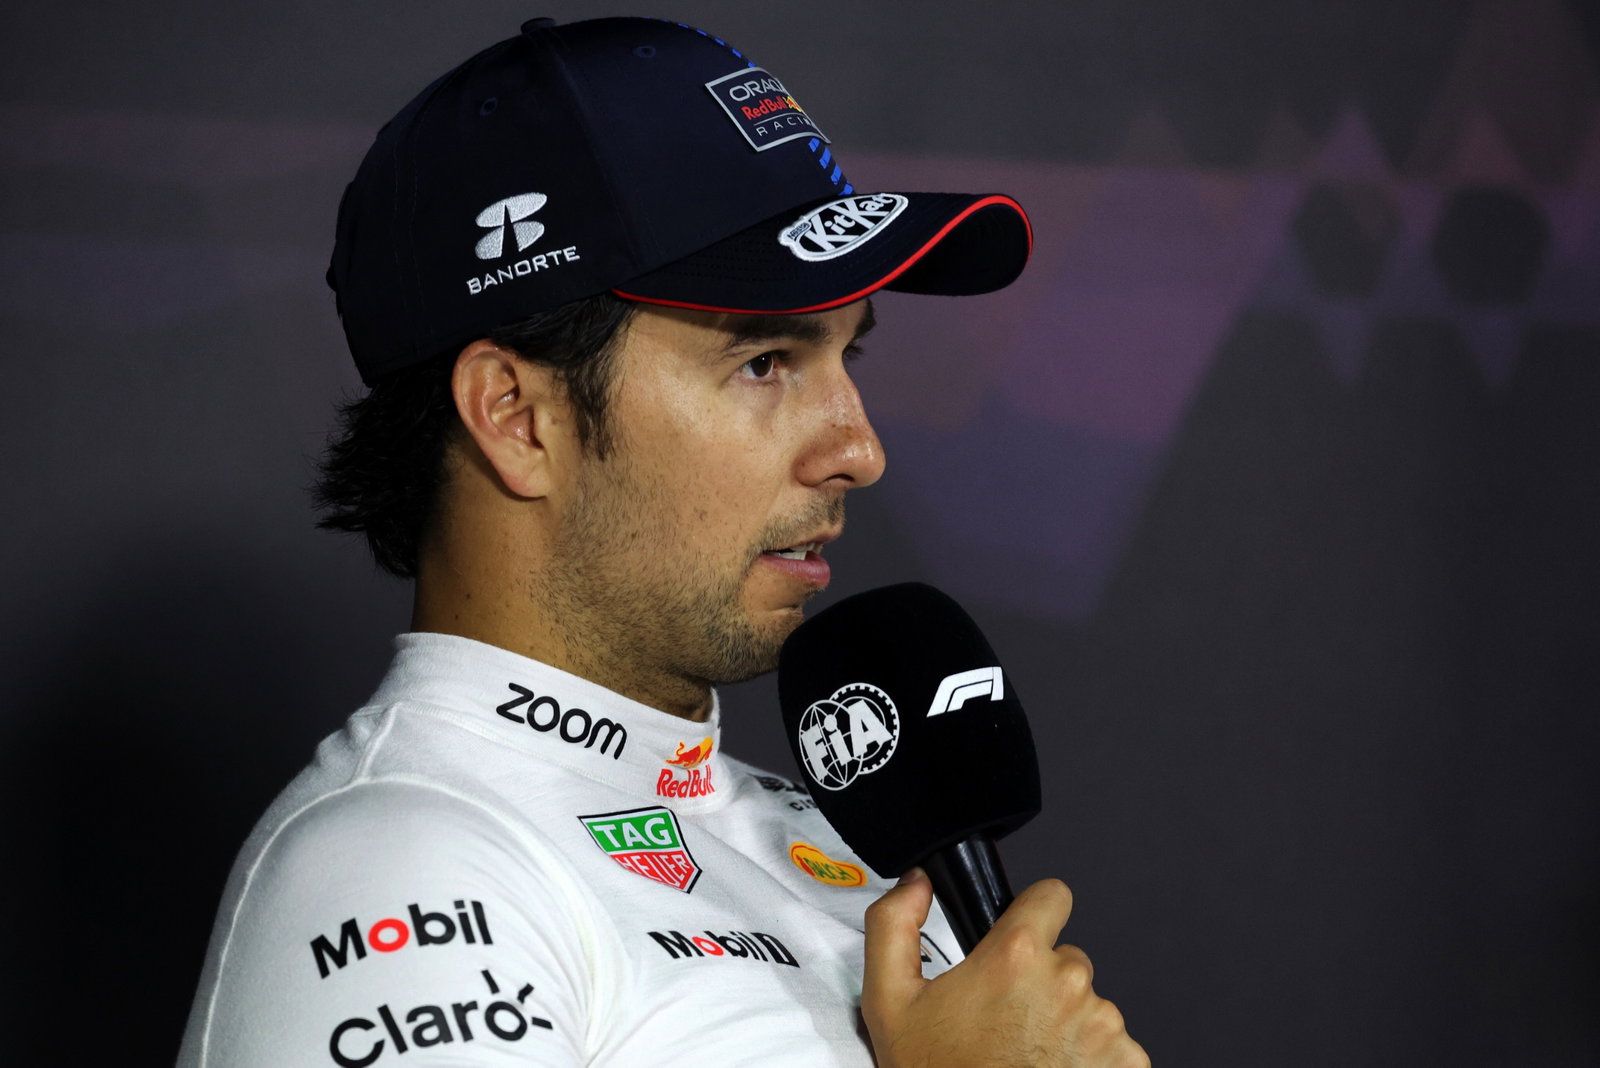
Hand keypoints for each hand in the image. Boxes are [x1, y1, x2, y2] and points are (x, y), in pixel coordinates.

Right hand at [862, 869, 1148, 1066]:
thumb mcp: (889, 1001)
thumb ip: (893, 925)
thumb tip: (916, 885)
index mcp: (1016, 955)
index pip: (1052, 895)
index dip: (1034, 912)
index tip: (1021, 938)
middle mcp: (1067, 983)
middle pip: (1066, 957)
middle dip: (1042, 980)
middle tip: (1007, 1019)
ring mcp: (1102, 1025)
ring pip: (1089, 1002)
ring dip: (1065, 1021)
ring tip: (1026, 1054)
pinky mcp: (1125, 1062)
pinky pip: (1113, 1043)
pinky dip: (1089, 1056)